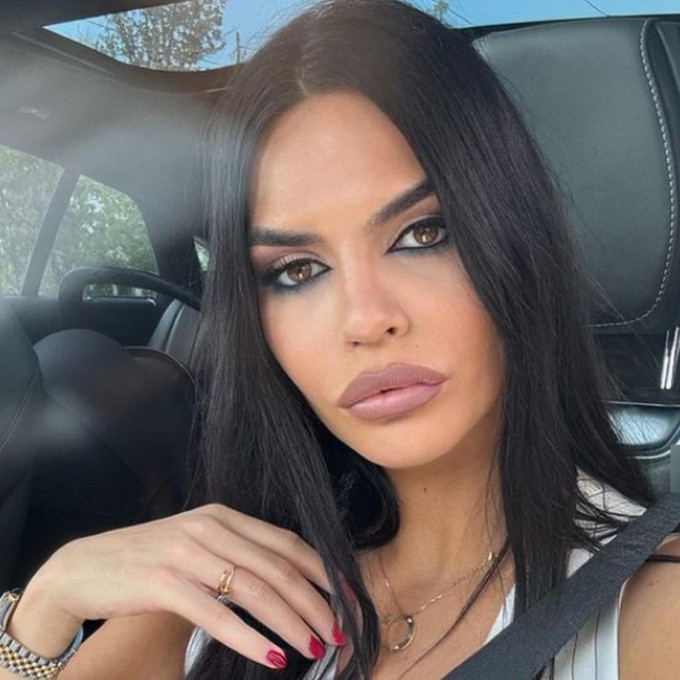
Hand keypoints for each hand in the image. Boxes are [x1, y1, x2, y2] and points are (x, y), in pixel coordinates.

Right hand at [31, 504, 345, 669]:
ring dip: (291, 621)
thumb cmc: (148, 561)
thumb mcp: (198, 546)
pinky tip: (272, 656)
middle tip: (340, 630)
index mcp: (224, 516)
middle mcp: (211, 528)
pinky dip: (250, 638)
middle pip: (278, 567)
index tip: (348, 597)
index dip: (323, 571)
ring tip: (316, 646)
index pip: (287, 542)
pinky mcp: (165, 583)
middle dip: (316, 601)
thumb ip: (237, 555)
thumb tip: (285, 586)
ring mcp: (188, 553)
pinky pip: (217, 614)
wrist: (86, 568)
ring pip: (255, 590)